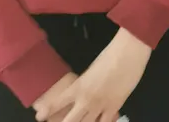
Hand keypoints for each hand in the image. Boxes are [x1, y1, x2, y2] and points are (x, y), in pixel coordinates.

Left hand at [34, 28, 150, 121]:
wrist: (128, 53)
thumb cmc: (109, 56)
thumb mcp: (90, 70)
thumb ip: (84, 84)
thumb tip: (81, 92)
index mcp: (77, 87)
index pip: (56, 104)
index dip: (46, 112)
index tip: (40, 117)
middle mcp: (86, 100)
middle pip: (70, 121)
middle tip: (62, 121)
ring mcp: (101, 105)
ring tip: (82, 121)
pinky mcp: (115, 106)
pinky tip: (100, 121)